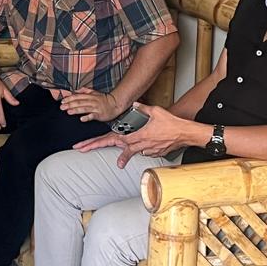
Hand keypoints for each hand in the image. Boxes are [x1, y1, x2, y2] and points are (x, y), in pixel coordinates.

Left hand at [59, 90, 124, 123]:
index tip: (62, 101)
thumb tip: (76, 90)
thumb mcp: (94, 92)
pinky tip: (82, 119)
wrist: (115, 104)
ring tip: (69, 112)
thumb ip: (84, 91)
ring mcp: (96, 108)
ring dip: (76, 110)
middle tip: (62, 107)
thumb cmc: (104, 99)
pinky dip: (87, 117)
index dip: (69, 98)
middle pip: (79, 102)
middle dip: (70, 104)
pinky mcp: (99, 115)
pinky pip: (93, 116)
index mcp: (90, 96)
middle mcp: (92, 101)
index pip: (77, 96)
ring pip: (84, 108)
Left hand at [75, 104, 189, 167]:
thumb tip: (135, 103)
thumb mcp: (155, 111)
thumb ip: (142, 108)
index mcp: (137, 135)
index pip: (113, 140)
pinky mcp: (154, 153)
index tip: (83, 146)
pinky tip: (145, 144)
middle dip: (96, 148)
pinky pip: (143, 150)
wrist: (186, 134)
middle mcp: (140, 144)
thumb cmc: (171, 123)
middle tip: (81, 150)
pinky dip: (141, 148)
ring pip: (132, 151)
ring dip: (125, 153)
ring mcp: (147, 150)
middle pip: (116, 148)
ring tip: (118, 162)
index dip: (96, 143)